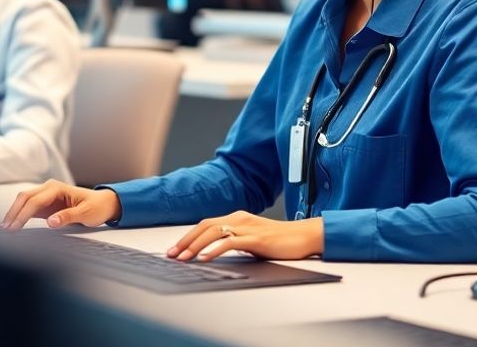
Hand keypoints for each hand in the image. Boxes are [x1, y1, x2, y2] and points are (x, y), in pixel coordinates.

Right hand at [0, 179, 121, 230]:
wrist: (103, 203)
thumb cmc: (96, 206)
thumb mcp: (86, 213)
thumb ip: (68, 216)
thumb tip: (51, 222)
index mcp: (57, 188)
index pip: (34, 201)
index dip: (22, 215)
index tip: (14, 228)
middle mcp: (48, 188)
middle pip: (24, 198)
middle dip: (12, 213)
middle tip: (4, 230)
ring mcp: (45, 195)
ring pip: (23, 201)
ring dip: (13, 214)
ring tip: (3, 230)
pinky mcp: (44, 204)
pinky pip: (27, 208)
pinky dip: (18, 216)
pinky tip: (12, 226)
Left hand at [168, 211, 323, 261]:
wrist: (305, 236)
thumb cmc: (280, 241)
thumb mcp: (252, 240)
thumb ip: (235, 242)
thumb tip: (215, 252)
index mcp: (237, 218)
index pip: (206, 225)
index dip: (188, 237)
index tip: (175, 249)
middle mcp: (239, 218)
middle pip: (205, 226)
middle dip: (185, 241)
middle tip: (171, 255)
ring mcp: (247, 227)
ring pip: (214, 233)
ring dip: (195, 246)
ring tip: (183, 258)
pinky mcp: (256, 238)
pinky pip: (230, 242)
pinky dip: (215, 249)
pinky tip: (206, 258)